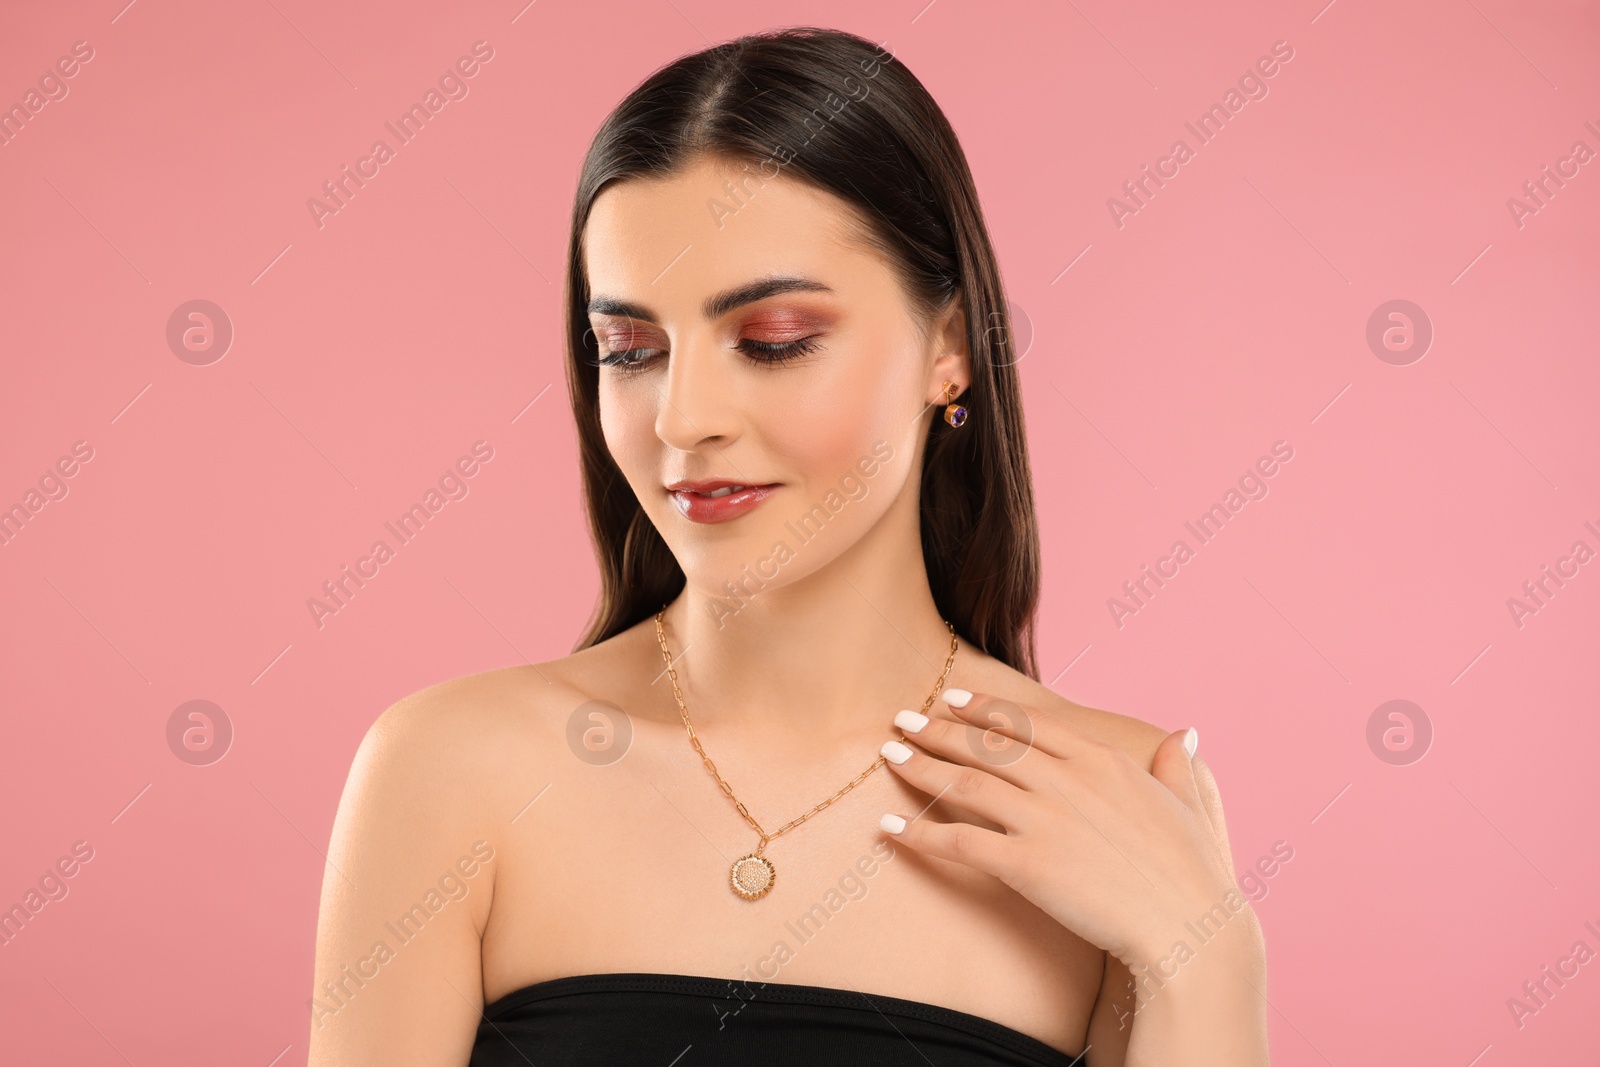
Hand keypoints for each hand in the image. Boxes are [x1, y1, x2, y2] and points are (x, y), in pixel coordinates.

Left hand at [876, 689, 1240, 969]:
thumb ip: (1177, 766)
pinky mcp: (1026, 865)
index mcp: (1102, 761)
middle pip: (987, 746)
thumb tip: (1184, 734)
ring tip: (890, 756)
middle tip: (902, 719)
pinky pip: (959, 842)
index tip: (955, 699)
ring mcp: (1044, 821)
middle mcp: (1067, 780)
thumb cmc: (1196, 874)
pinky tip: (890, 826)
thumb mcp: (1191, 805)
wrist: (1189, 928)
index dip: (985, 710)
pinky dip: (919, 833)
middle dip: (939, 729)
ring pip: (966, 784)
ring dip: (922, 767)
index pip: (1029, 723)